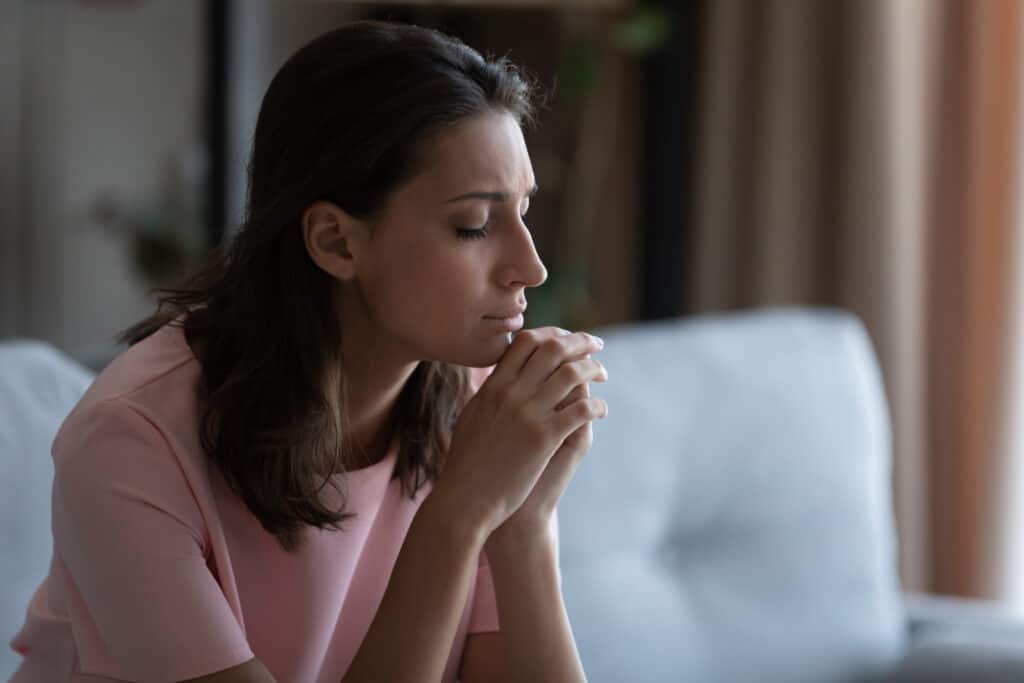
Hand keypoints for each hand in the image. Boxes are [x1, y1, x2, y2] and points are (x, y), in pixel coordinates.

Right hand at [436, 327, 607, 538]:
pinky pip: (581, 409)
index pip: (527, 341)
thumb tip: (497, 378)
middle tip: (596, 345)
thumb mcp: (472, 417)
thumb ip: (488, 393)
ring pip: (572, 374)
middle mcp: (510, 393)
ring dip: (593, 369)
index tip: (568, 339)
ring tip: (602, 375)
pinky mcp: (544, 438)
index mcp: (493, 386)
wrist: (464, 498)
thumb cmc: (466, 463)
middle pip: (553, 349)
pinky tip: (602, 410)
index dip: (553, 334)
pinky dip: (598, 405)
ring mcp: (528, 413)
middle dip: (580, 341)